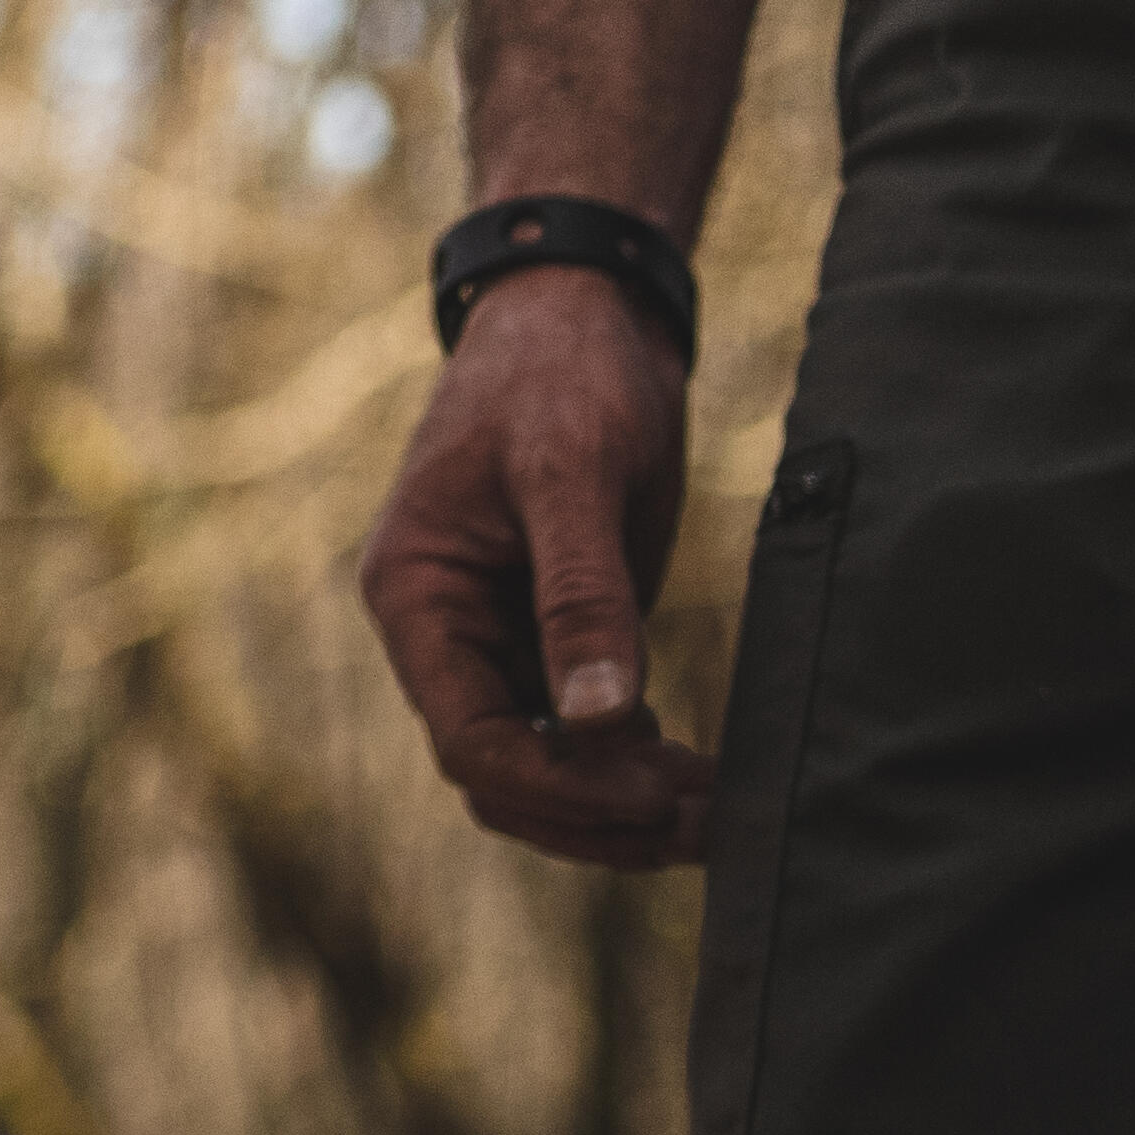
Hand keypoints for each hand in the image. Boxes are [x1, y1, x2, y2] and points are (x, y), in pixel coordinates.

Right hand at [361, 266, 710, 867]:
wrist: (582, 311)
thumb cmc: (562, 376)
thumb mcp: (570, 473)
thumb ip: (581, 597)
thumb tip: (600, 725)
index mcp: (417, 596)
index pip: (470, 742)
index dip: (560, 786)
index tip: (657, 793)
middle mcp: (445, 632)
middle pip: (503, 777)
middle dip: (598, 813)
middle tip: (707, 823)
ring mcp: (499, 638)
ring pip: (542, 770)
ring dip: (620, 805)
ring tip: (717, 814)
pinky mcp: (554, 635)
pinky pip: (580, 735)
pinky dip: (635, 767)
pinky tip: (702, 773)